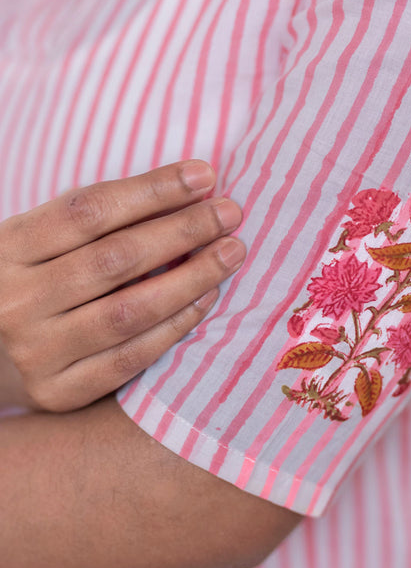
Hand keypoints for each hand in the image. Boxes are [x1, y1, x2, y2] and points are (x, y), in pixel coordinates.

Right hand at [0, 161, 245, 412]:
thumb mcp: (45, 240)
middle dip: (183, 230)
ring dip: (191, 278)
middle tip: (229, 213)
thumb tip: (190, 186)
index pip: (87, 210)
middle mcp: (15, 301)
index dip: (152, 190)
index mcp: (7, 248)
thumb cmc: (36, 282)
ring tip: (231, 252)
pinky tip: (206, 298)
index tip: (204, 176)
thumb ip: (101, 218)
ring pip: (128, 311)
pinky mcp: (59, 392)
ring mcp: (34, 351)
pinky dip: (175, 325)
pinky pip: (131, 357)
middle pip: (114, 259)